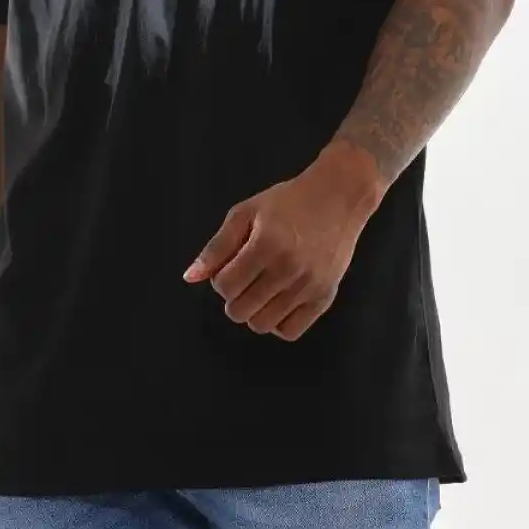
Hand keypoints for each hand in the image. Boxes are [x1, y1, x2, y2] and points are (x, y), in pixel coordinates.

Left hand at [182, 147, 381, 340]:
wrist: (338, 196)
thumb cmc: (288, 201)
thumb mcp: (246, 212)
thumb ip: (217, 247)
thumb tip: (189, 278)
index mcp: (265, 245)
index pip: (224, 286)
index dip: (220, 278)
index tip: (232, 265)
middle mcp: (288, 269)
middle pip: (239, 311)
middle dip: (235, 296)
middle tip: (246, 276)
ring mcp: (309, 286)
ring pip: (262, 325)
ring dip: (255, 310)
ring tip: (263, 287)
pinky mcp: (325, 297)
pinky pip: (290, 331)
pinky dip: (278, 322)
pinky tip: (280, 299)